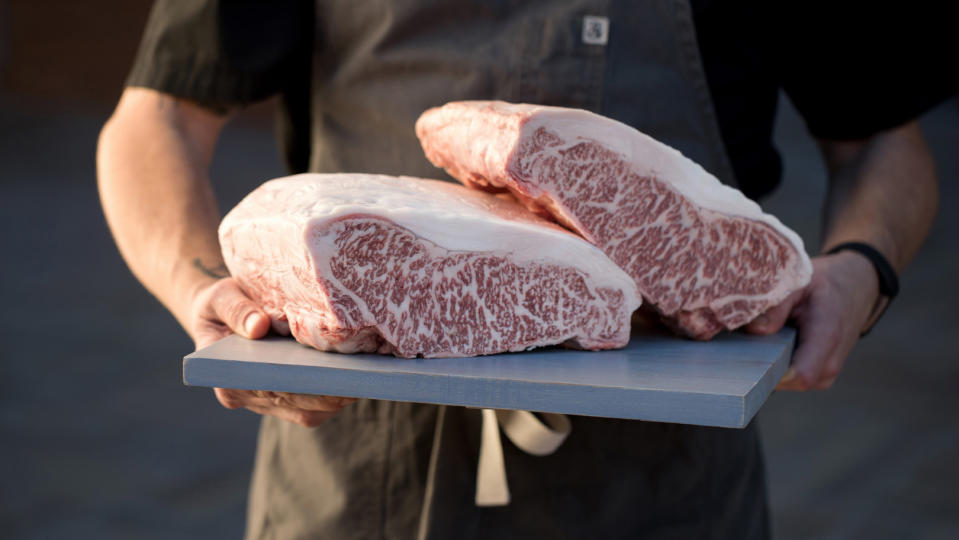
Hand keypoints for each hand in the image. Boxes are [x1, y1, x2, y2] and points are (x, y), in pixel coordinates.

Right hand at [189, 277, 356, 425]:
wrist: (225, 314)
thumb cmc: (223, 304)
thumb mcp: (221, 297)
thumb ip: (237, 309)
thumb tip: (259, 327)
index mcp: (226, 378)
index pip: (263, 388)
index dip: (294, 383)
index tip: (323, 374)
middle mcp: (247, 398)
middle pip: (292, 402)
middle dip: (326, 390)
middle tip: (359, 375)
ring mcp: (267, 403)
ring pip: (308, 410)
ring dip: (338, 396)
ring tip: (366, 377)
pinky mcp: (286, 401)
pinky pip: (315, 407)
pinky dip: (338, 395)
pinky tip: (359, 378)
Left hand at [745, 252, 879, 390]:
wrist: (854, 289)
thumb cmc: (825, 284)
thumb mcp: (800, 281)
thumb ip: (777, 306)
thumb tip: (754, 330)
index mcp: (826, 336)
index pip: (801, 375)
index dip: (770, 372)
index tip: (746, 355)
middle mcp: (829, 363)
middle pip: (785, 381)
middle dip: (760, 365)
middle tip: (743, 340)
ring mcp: (825, 374)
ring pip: (785, 382)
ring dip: (767, 364)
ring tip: (761, 337)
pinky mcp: (818, 376)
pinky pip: (789, 379)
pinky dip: (776, 365)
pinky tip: (771, 344)